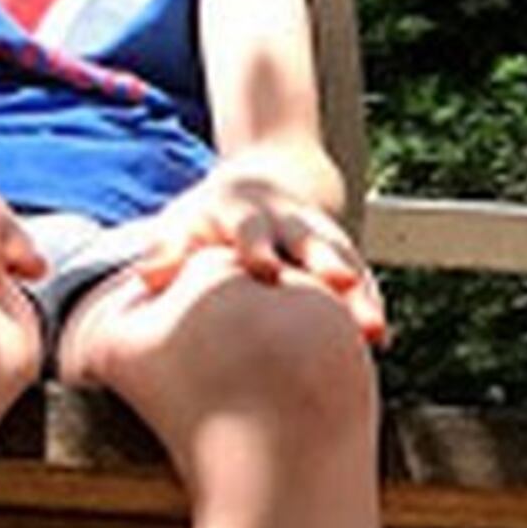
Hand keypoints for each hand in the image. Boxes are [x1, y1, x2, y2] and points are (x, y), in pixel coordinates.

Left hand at [129, 166, 389, 339]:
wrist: (261, 188)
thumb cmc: (208, 222)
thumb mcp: (184, 224)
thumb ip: (168, 250)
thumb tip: (146, 276)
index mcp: (245, 211)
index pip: (251, 225)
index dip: (258, 245)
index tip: (265, 269)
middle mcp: (289, 220)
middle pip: (312, 239)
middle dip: (327, 262)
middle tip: (340, 285)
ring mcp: (321, 237)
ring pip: (346, 262)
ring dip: (360, 293)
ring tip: (373, 329)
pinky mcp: (342, 257)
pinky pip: (362, 280)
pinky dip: (370, 305)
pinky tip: (380, 339)